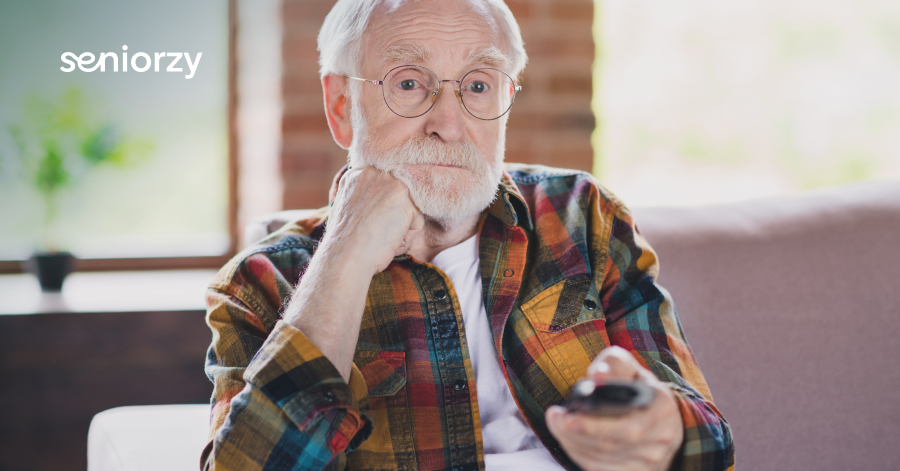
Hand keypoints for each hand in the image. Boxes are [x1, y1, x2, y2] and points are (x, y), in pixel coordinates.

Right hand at [323, 166, 424, 274]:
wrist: (346, 256)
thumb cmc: (346, 241)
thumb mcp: (350, 208)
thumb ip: (366, 196)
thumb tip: (385, 203)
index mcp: (358, 173)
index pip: (385, 186)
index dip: (384, 208)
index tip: (373, 224)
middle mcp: (375, 172)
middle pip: (399, 196)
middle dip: (393, 217)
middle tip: (377, 233)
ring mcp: (391, 183)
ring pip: (409, 208)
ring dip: (400, 227)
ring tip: (383, 239)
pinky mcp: (406, 199)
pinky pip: (417, 221)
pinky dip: (407, 238)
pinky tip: (391, 243)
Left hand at [546, 346, 683, 470]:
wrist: (664, 419)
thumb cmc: (640, 389)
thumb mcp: (632, 369)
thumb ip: (614, 365)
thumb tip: (598, 374)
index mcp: (662, 406)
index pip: (627, 424)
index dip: (594, 425)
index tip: (567, 416)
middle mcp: (661, 436)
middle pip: (612, 443)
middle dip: (577, 433)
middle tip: (555, 419)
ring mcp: (652, 459)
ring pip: (604, 458)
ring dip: (573, 442)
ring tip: (557, 424)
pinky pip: (602, 468)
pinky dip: (580, 454)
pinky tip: (569, 439)